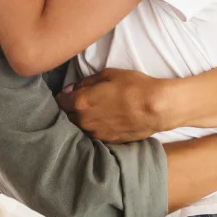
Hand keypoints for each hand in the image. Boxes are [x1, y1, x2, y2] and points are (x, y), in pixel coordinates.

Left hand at [56, 68, 170, 142]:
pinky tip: (104, 121)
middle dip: (70, 109)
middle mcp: (84, 120)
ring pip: (80, 127)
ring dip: (82, 120)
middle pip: (67, 116)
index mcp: (81, 102)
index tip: (68, 94)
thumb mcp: (108, 74)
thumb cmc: (133, 86)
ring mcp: (95, 133)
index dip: (63, 96)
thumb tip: (71, 89)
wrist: (156, 108)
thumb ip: (85, 82)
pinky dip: (95, 128)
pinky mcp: (107, 141)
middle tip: (79, 102)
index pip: (59, 101)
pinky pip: (94, 134)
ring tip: (93, 112)